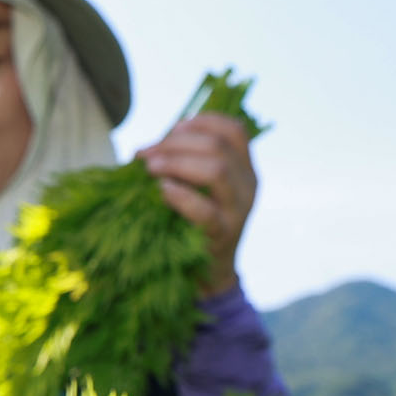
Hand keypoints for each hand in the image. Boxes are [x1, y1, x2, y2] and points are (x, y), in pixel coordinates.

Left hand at [140, 110, 257, 294]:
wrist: (207, 273)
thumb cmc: (193, 223)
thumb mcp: (198, 189)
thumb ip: (183, 164)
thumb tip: (147, 148)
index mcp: (244, 168)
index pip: (234, 130)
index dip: (202, 122)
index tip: (172, 129)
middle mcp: (248, 185)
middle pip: (218, 146)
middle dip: (176, 143)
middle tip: (147, 154)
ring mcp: (238, 211)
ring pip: (216, 170)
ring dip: (176, 162)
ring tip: (149, 168)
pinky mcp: (223, 235)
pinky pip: (205, 210)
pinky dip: (180, 195)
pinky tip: (161, 190)